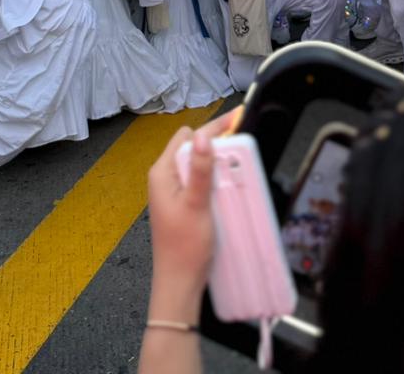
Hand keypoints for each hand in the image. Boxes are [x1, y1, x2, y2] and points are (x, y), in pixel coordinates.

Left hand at [147, 112, 236, 323]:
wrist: (180, 283)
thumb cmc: (186, 247)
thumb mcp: (196, 205)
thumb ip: (199, 170)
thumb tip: (203, 137)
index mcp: (162, 172)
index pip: (187, 136)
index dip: (212, 128)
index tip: (236, 120)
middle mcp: (164, 177)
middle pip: (191, 146)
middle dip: (215, 142)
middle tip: (241, 141)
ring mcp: (172, 190)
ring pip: (195, 162)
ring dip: (214, 160)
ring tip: (236, 159)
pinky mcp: (181, 202)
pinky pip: (197, 179)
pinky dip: (212, 176)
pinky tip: (227, 181)